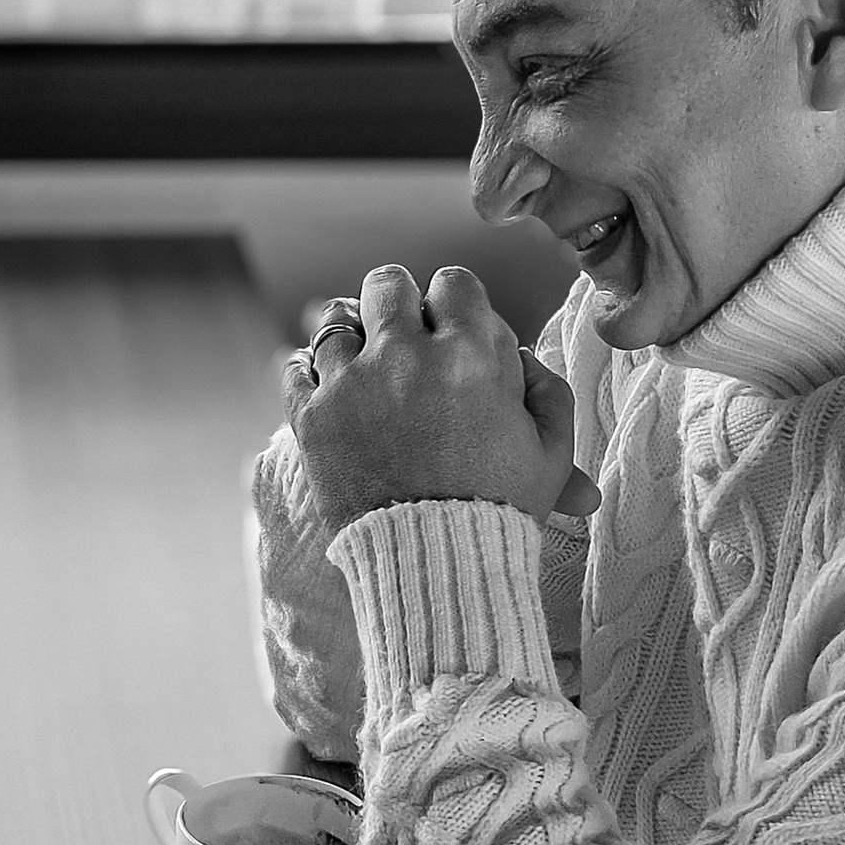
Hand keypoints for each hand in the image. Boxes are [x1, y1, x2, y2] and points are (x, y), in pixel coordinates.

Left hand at [280, 265, 599, 530]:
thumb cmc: (499, 508)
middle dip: (398, 302)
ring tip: (363, 359)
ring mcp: (352, 384)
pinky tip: (326, 384)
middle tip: (403, 332)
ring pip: (334, 318)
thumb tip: (521, 355)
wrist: (435, 562)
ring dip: (350, 332)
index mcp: (469, 356)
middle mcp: (405, 357)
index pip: (453, 282)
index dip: (453, 301)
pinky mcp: (313, 417)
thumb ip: (546, 391)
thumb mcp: (549, 452)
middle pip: (387, 284)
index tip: (452, 326)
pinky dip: (307, 370)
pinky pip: (295, 367)